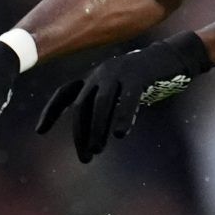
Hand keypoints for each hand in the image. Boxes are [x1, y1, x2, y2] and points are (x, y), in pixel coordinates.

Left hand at [34, 31, 210, 163]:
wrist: (174, 58)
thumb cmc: (148, 80)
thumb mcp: (121, 92)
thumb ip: (107, 108)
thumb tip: (96, 136)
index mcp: (94, 77)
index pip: (65, 93)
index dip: (51, 112)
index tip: (40, 132)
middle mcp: (102, 73)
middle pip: (81, 106)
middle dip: (80, 133)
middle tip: (85, 156)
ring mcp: (119, 72)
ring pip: (101, 104)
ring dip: (97, 129)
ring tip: (97, 150)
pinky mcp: (138, 75)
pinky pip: (127, 98)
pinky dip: (122, 116)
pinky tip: (120, 133)